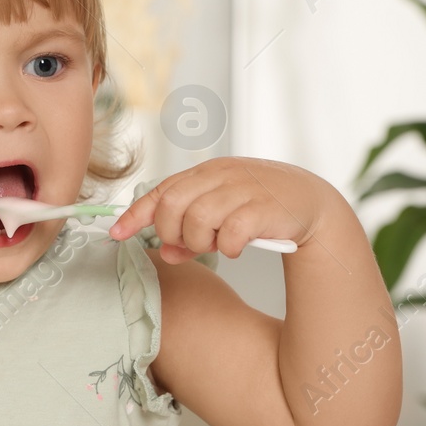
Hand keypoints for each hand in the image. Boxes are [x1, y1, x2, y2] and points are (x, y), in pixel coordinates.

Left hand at [107, 157, 319, 261]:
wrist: (310, 202)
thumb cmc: (260, 206)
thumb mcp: (221, 212)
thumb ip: (190, 230)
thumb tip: (165, 252)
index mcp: (206, 173)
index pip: (161, 192)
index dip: (135, 215)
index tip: (116, 234)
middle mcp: (221, 176)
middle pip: (172, 206)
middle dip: (171, 234)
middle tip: (189, 245)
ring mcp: (242, 189)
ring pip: (197, 220)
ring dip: (200, 242)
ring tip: (217, 244)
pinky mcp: (262, 208)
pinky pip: (230, 233)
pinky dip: (229, 247)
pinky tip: (239, 246)